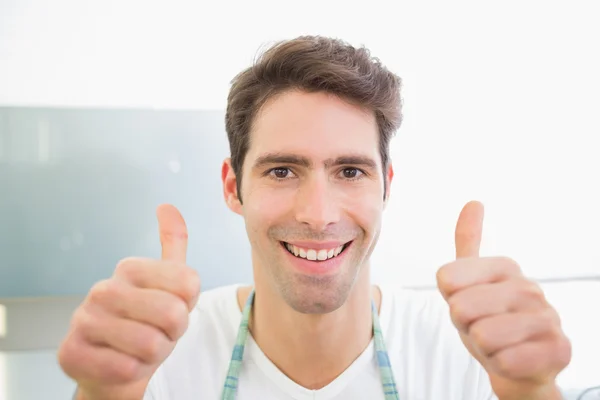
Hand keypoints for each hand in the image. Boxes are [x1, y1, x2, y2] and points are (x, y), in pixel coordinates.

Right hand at [57, 204, 199, 399]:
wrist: (116, 366)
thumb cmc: (147, 323)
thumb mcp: (168, 283)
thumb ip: (173, 243)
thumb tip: (167, 206)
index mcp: (129, 268)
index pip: (189, 284)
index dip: (189, 305)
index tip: (172, 308)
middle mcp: (103, 289)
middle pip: (173, 314)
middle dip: (173, 333)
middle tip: (159, 333)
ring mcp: (83, 320)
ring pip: (151, 345)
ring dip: (155, 355)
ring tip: (141, 350)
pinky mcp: (71, 353)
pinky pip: (125, 368)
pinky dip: (133, 372)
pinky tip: (121, 363)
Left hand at [436, 201, 571, 399]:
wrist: (516, 366)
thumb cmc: (488, 321)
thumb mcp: (468, 282)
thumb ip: (467, 242)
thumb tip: (473, 202)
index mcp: (505, 266)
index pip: (446, 278)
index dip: (450, 300)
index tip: (468, 304)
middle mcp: (529, 286)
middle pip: (461, 308)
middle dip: (465, 326)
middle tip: (482, 328)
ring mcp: (548, 317)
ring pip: (483, 335)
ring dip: (483, 348)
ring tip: (498, 345)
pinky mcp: (560, 349)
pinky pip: (506, 361)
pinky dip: (501, 366)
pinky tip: (513, 360)